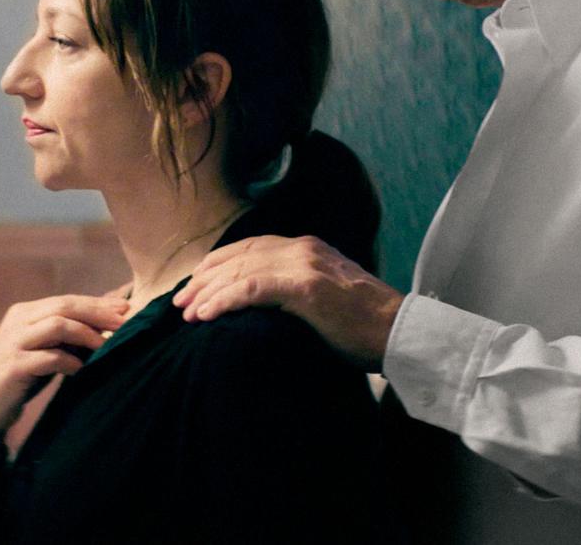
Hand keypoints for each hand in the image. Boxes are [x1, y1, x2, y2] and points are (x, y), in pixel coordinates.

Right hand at [0, 294, 128, 471]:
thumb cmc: (21, 378)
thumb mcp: (44, 351)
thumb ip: (67, 336)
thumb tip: (108, 323)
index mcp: (24, 312)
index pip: (67, 300)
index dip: (97, 303)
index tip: (125, 308)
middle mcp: (17, 321)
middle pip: (64, 307)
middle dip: (97, 313)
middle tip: (124, 322)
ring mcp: (13, 343)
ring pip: (57, 325)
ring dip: (87, 335)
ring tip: (106, 346)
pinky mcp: (13, 367)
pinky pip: (49, 358)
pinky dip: (70, 361)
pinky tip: (82, 369)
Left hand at [172, 235, 403, 370]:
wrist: (400, 333)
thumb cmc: (364, 326)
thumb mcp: (325, 298)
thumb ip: (294, 291)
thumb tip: (260, 307)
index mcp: (307, 247)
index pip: (250, 247)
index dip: (218, 264)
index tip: (195, 285)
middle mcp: (302, 248)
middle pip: (239, 256)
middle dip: (205, 279)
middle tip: (180, 302)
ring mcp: (304, 264)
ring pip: (241, 270)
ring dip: (208, 292)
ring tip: (187, 313)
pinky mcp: (306, 287)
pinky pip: (253, 289)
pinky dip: (225, 300)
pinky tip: (207, 314)